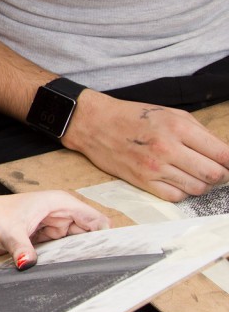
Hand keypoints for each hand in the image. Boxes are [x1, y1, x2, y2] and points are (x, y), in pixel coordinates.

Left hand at [0, 191, 107, 267]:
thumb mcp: (6, 231)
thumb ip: (20, 247)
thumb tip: (28, 263)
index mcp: (58, 202)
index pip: (96, 219)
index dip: (106, 237)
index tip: (112, 258)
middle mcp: (59, 214)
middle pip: (90, 235)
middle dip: (93, 251)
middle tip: (99, 273)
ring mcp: (52, 228)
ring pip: (77, 246)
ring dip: (78, 258)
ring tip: (85, 275)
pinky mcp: (43, 241)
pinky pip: (63, 252)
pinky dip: (65, 261)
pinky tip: (68, 273)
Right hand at [62, 91, 228, 201]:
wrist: (95, 123)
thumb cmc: (134, 117)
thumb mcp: (170, 114)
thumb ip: (198, 133)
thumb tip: (223, 153)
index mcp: (178, 127)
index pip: (222, 154)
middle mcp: (168, 148)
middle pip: (214, 174)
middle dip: (221, 175)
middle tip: (217, 172)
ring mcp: (155, 167)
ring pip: (197, 188)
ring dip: (203, 184)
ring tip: (196, 176)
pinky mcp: (142, 181)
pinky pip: (176, 197)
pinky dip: (183, 192)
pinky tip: (179, 182)